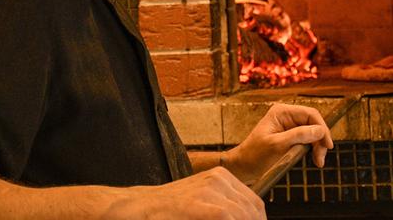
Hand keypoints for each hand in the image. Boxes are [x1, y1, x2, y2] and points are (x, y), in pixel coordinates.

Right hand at [110, 167, 264, 218]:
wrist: (139, 208)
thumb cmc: (168, 211)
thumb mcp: (201, 202)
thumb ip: (224, 209)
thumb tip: (248, 218)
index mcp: (221, 177)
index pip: (254, 204)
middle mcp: (219, 179)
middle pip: (253, 211)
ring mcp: (209, 190)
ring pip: (244, 214)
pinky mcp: (200, 205)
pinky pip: (229, 217)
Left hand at [223, 103, 333, 183]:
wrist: (243, 167)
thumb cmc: (255, 155)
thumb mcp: (277, 145)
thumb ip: (298, 135)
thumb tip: (320, 130)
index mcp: (282, 112)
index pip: (310, 114)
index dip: (322, 128)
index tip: (327, 145)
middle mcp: (286, 116)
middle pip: (313, 123)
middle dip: (320, 140)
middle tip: (320, 159)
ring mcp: (288, 126)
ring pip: (312, 133)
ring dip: (317, 146)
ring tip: (318, 162)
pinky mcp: (289, 137)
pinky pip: (307, 140)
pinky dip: (312, 149)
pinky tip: (313, 159)